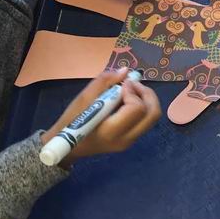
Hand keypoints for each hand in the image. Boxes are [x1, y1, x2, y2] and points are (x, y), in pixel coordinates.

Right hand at [42, 68, 160, 167]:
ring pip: (152, 116)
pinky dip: (142, 106)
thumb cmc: (71, 122)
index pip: (136, 109)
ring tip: (129, 91)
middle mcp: (125, 139)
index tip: (121, 84)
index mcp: (110, 132)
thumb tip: (125, 71)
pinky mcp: (131, 139)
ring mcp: (130, 141)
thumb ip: (104, 82)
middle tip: (132, 84)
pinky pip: (146, 120)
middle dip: (147, 94)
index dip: (132, 92)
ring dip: (146, 99)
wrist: (67, 147)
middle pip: (153, 114)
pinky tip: (127, 100)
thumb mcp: (83, 99)